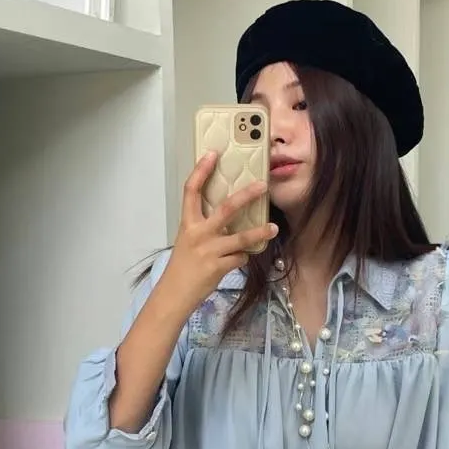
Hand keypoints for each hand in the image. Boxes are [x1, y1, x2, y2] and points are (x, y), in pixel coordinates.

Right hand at [158, 153, 276, 313]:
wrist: (174, 294)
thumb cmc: (183, 265)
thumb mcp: (189, 240)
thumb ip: (204, 226)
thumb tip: (228, 215)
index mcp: (188, 224)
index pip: (192, 191)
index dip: (201, 171)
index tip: (213, 154)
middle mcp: (198, 234)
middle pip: (226, 209)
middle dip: (246, 195)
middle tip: (262, 185)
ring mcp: (209, 251)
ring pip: (240, 237)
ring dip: (259, 232)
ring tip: (273, 228)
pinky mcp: (218, 267)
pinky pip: (239, 258)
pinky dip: (242, 257)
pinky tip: (239, 259)